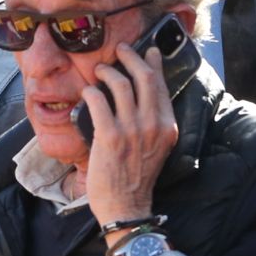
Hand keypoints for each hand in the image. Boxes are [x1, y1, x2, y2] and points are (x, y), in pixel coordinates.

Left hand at [80, 43, 181, 226]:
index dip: (153, 63)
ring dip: (108, 72)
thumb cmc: (138, 176)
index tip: (147, 51)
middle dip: (131, 57)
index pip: (161, 85)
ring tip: (101, 71)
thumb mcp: (158, 146)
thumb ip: (155, 122)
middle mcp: (153, 124)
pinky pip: (99, 102)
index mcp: (168, 126)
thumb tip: (143, 95)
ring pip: (120, 85)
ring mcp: (131, 129)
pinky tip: (87, 91)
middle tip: (121, 49)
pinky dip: (91, 91)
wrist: (126, 205)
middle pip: (143, 77)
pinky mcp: (109, 137)